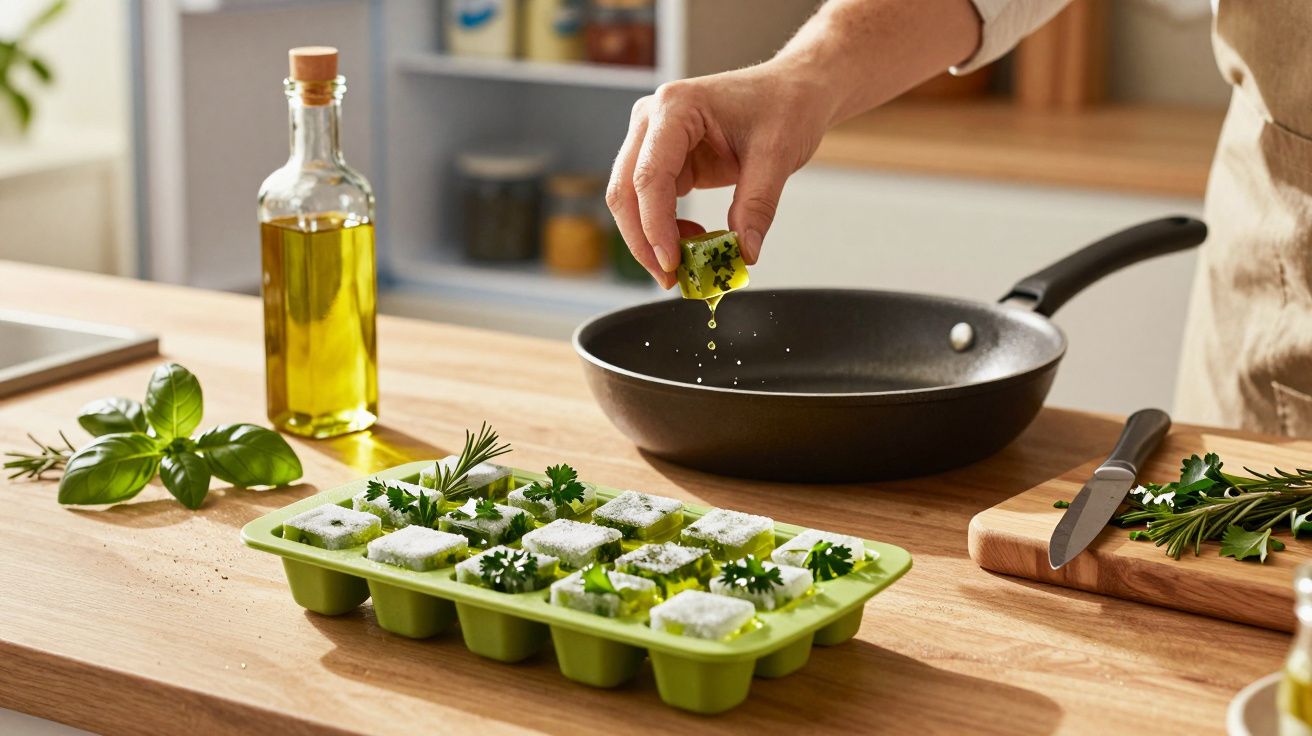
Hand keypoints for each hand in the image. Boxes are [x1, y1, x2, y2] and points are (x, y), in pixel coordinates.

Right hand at [606, 63, 831, 287]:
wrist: (794, 89)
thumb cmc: (786, 105)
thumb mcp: (778, 155)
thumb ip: (757, 205)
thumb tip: (743, 252)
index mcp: (675, 107)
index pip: (649, 176)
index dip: (655, 226)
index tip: (671, 264)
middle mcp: (652, 119)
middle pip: (625, 190)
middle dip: (643, 240)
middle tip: (670, 279)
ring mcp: (652, 139)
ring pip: (630, 200)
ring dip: (650, 238)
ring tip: (688, 262)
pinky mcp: (664, 159)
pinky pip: (651, 202)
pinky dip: (666, 229)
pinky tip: (695, 239)